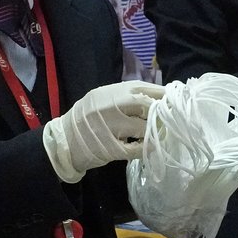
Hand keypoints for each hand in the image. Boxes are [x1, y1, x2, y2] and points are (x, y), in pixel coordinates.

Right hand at [42, 80, 166, 182]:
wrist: (64, 141)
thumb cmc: (88, 118)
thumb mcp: (103, 99)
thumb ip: (126, 96)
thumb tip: (158, 97)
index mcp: (110, 92)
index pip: (142, 88)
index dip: (161, 94)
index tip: (173, 100)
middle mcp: (110, 106)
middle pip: (145, 104)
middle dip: (160, 112)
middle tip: (168, 118)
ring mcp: (110, 128)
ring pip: (143, 127)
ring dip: (155, 132)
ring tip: (159, 133)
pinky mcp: (110, 148)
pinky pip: (136, 149)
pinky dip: (147, 148)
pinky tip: (152, 147)